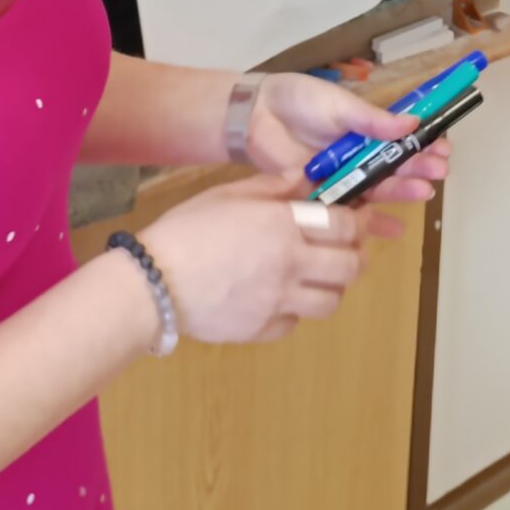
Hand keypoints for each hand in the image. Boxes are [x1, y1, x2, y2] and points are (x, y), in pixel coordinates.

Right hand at [140, 172, 391, 346]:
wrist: (151, 284)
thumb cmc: (187, 231)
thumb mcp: (229, 195)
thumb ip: (274, 187)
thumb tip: (307, 179)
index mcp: (284, 227)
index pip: (345, 226)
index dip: (358, 221)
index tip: (356, 218)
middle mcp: (290, 266)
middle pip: (350, 267)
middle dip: (355, 255)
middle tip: (345, 249)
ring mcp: (278, 303)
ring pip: (331, 301)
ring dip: (332, 287)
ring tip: (317, 276)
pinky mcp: (262, 330)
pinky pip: (296, 323)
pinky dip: (296, 311)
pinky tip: (281, 298)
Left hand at [239, 70, 448, 203]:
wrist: (255, 117)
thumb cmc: (299, 100)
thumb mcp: (338, 104)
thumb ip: (371, 119)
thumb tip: (412, 123)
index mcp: (366, 128)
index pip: (402, 137)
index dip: (424, 142)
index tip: (443, 147)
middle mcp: (360, 154)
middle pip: (396, 164)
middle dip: (420, 168)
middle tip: (440, 172)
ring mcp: (344, 176)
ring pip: (379, 186)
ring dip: (403, 190)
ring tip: (424, 192)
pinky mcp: (325, 196)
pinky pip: (352, 209)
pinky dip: (373, 220)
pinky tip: (395, 227)